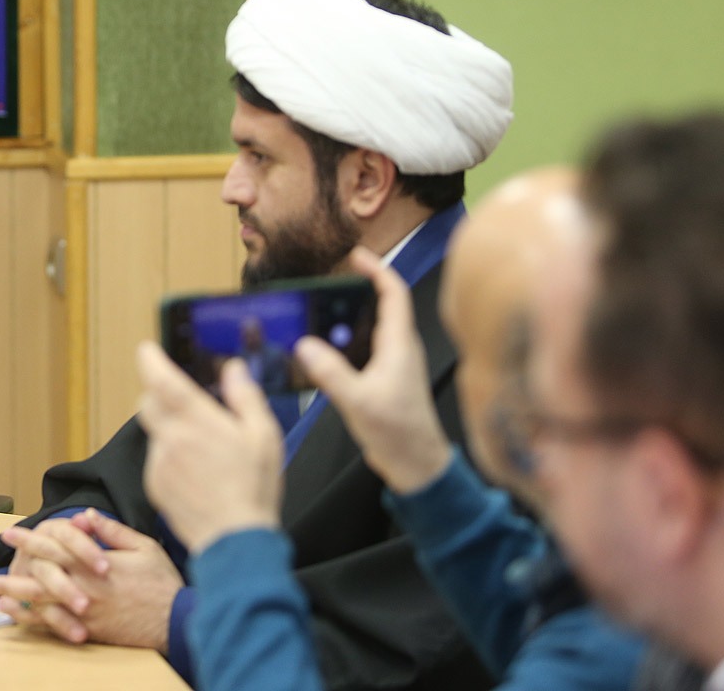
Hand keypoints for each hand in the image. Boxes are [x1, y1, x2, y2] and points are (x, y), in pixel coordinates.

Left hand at [0, 510, 182, 650]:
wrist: (175, 619)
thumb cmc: (161, 581)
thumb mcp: (142, 546)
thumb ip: (111, 530)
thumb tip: (86, 516)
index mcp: (92, 565)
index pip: (54, 549)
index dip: (30, 540)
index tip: (10, 533)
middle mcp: (82, 588)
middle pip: (38, 579)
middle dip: (11, 574)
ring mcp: (83, 612)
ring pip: (41, 605)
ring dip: (14, 599)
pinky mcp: (87, 630)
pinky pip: (53, 626)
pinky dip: (32, 620)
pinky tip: (17, 616)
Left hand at [137, 342, 282, 554]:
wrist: (235, 540)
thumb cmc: (254, 487)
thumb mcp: (264, 435)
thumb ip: (245, 396)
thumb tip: (233, 368)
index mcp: (197, 421)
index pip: (162, 380)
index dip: (150, 361)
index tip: (147, 350)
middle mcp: (171, 439)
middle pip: (148, 403)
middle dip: (160, 396)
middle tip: (186, 404)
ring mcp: (159, 464)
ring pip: (155, 434)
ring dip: (171, 432)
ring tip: (204, 453)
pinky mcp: (154, 486)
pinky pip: (157, 461)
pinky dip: (171, 459)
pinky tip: (197, 475)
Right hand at [293, 246, 451, 494]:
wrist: (417, 466)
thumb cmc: (400, 434)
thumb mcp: (359, 401)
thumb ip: (331, 372)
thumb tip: (305, 345)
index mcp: (399, 345)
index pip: (394, 294)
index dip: (377, 270)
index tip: (356, 256)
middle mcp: (399, 350)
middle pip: (382, 306)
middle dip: (358, 288)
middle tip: (331, 280)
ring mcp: (392, 365)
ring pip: (371, 327)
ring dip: (350, 316)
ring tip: (321, 310)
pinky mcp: (383, 381)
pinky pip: (364, 349)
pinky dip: (346, 340)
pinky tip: (324, 350)